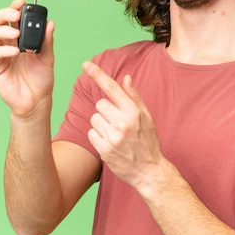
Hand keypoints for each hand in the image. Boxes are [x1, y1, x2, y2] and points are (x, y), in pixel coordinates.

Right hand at [0, 0, 54, 117]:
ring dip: (2, 30)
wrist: (36, 101)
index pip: (13, 17)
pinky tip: (16, 52)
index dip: (15, 7)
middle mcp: (7, 43)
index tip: (22, 2)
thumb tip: (50, 23)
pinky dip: (5, 49)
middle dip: (4, 13)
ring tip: (16, 34)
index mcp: (20, 38)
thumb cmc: (41, 79)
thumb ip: (47, 41)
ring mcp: (0, 54)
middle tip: (16, 16)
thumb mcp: (48, 58)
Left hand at [83, 61, 164, 190]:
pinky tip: (110, 142)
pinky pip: (91, 133)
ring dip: (101, 124)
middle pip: (100, 104)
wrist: (149, 171)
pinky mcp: (104, 149)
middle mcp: (122, 123)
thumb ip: (134, 97)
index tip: (86, 64)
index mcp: (133, 112)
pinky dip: (97, 136)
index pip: (112, 88)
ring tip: (115, 134)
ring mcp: (112, 137)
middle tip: (118, 122)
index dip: (98, 74)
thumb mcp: (147, 117)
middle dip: (106, 110)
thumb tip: (126, 78)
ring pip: (94, 118)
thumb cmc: (148, 141)